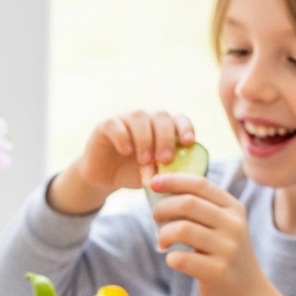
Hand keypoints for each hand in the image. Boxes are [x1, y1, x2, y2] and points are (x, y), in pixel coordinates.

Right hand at [48, 111, 194, 215]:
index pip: (179, 119)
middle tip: (165, 160)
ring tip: (145, 161)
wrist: (106, 179)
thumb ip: (170, 171)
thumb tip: (189, 177)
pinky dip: (122, 137)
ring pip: (139, 117)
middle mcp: (147, 118)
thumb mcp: (156, 175)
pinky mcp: (106, 126)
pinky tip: (126, 151)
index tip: (188, 143)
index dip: (185, 128)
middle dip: (165, 138)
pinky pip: (115, 124)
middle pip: (161, 116)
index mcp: (163, 127)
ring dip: (145, 139)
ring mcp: (126, 119)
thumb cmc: (135, 174)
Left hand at [150, 173, 285, 295]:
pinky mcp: (218, 272)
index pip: (200, 185)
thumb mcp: (222, 227)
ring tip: (161, 243)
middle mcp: (234, 225)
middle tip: (154, 217)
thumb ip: (201, 210)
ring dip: (163, 234)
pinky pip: (183, 259)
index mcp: (233, 208)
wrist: (246, 294)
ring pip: (182, 229)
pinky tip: (172, 260)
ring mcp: (228, 249)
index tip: (153, 183)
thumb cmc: (223, 256)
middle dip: (163, 208)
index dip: (174, 180)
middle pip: (188, 204)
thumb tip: (162, 191)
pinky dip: (171, 258)